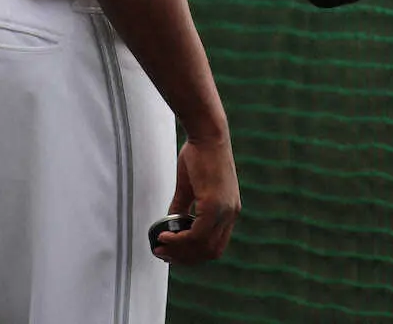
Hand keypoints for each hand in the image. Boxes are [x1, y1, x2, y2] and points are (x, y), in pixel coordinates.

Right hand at [152, 136, 240, 265]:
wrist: (207, 134)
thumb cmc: (198, 155)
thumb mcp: (190, 187)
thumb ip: (183, 208)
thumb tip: (171, 226)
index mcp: (229, 210)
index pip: (216, 246)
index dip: (194, 254)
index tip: (173, 253)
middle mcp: (231, 213)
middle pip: (210, 252)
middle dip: (185, 257)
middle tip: (163, 254)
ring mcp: (224, 210)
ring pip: (203, 246)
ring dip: (179, 251)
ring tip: (161, 245)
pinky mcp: (214, 203)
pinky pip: (196, 234)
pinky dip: (179, 240)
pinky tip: (165, 235)